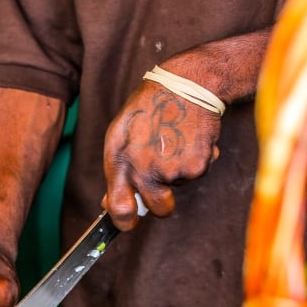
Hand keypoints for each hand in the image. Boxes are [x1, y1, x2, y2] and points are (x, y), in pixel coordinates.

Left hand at [102, 80, 221, 228]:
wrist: (187, 84)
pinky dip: (197, 159)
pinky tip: (190, 137)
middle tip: (164, 181)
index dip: (125, 222)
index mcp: (121, 162)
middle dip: (163, 202)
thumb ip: (116, 172)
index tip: (128, 223)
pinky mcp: (197, 165)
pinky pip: (197, 172)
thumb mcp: (121, 135)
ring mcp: (172, 170)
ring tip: (175, 140)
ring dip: (179, 171)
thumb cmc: (149, 107)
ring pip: (180, 186)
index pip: (119, 208)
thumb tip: (109, 205)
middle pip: (158, 209)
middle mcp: (145, 169)